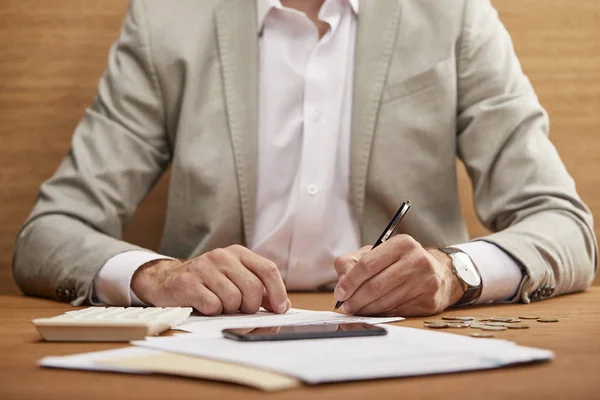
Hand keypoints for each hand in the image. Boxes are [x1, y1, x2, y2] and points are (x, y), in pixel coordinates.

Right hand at [131, 245, 289, 314]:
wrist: (166, 280)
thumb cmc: (206, 283)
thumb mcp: (233, 277)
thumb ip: (257, 289)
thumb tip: (281, 307)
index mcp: (238, 253)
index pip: (267, 270)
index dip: (278, 292)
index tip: (281, 309)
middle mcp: (222, 256)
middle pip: (252, 289)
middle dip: (251, 307)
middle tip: (240, 310)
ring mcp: (204, 268)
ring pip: (233, 300)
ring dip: (229, 310)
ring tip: (218, 304)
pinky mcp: (188, 283)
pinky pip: (213, 306)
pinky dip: (212, 312)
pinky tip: (204, 305)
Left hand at [333, 235, 463, 316]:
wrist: (440, 274)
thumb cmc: (402, 263)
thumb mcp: (379, 253)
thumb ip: (354, 263)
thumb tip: (341, 283)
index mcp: (402, 244)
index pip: (368, 264)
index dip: (350, 281)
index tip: (340, 293)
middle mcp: (417, 260)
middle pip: (375, 285)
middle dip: (356, 299)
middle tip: (346, 306)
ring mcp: (426, 281)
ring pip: (385, 301)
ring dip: (366, 309)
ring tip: (357, 309)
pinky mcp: (429, 300)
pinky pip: (397, 311)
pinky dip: (381, 313)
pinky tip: (375, 311)